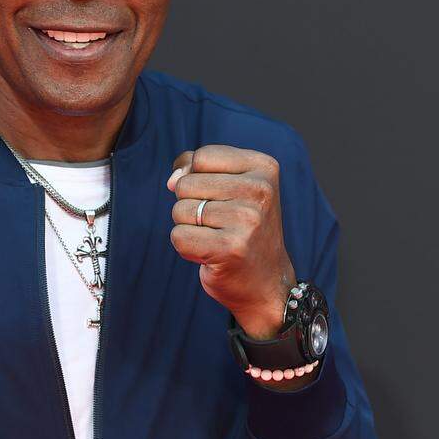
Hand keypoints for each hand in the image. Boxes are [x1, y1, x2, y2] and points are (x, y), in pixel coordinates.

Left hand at [168, 145, 294, 338]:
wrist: (266, 282)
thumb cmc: (241, 229)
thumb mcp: (230, 186)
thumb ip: (196, 168)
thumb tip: (173, 179)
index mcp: (264, 168)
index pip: (202, 157)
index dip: (196, 177)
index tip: (220, 198)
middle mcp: (260, 190)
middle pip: (186, 184)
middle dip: (191, 205)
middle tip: (219, 223)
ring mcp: (248, 220)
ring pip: (180, 210)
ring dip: (189, 227)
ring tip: (216, 238)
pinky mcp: (230, 248)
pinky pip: (179, 236)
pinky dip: (186, 248)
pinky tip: (210, 253)